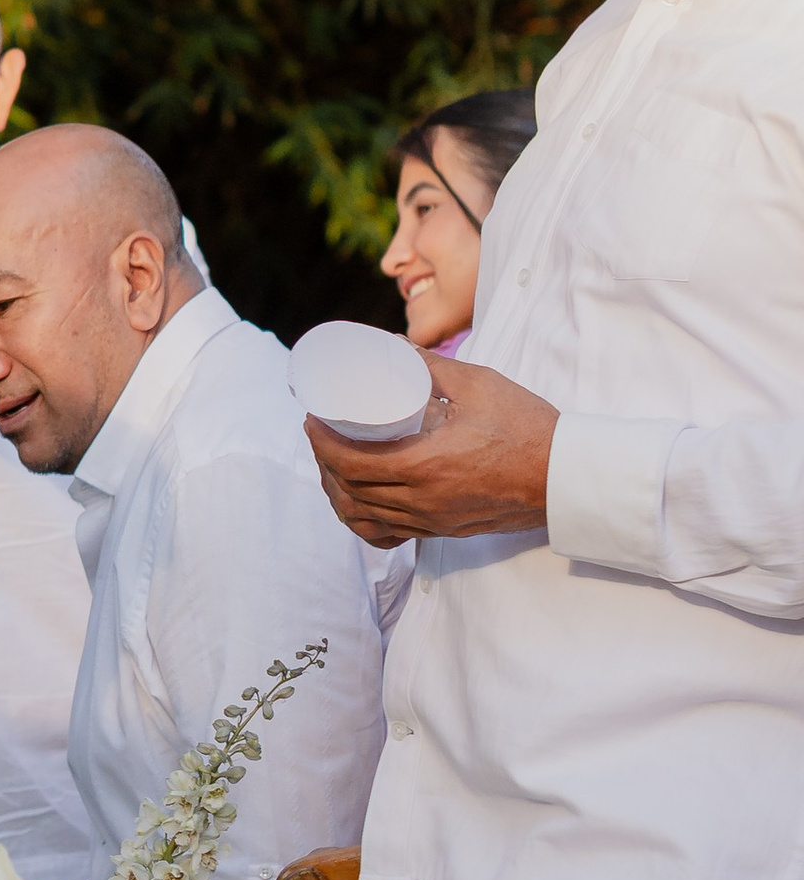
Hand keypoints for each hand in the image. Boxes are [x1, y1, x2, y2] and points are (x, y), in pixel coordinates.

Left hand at [306, 352, 557, 544]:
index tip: (313, 420)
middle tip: (320, 434)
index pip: (351, 463)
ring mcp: (434, 521)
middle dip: (324, 462)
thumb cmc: (527, 428)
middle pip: (350, 491)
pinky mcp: (445, 530)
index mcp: (426, 465)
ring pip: (365, 517)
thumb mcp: (477, 385)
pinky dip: (366, 520)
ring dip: (339, 492)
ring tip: (333, 465)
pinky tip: (361, 502)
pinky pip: (391, 534)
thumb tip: (392, 345)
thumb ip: (431, 366)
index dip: (321, 443)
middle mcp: (424, 501)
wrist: (566, 477)